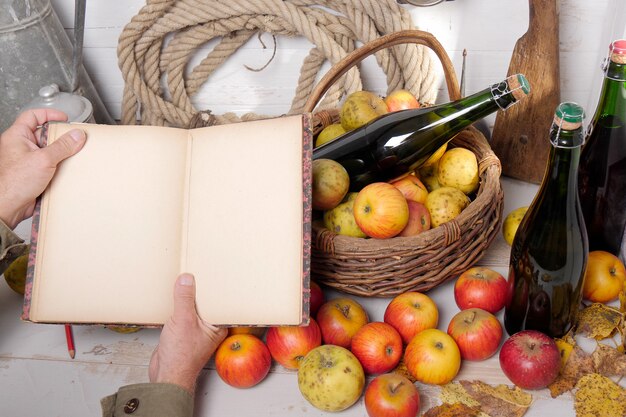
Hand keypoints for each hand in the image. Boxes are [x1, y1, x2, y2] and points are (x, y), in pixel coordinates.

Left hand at [0, 109, 86, 228]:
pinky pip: (50, 166)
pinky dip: (59, 167)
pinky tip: (66, 171)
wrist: (7, 206)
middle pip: (44, 134)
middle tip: (72, 140)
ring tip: (71, 156)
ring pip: (48, 151)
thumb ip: (62, 146)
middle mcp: (20, 147)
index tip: (64, 118)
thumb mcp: (44, 159)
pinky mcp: (33, 174)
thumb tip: (77, 135)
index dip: (49, 114)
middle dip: (59, 137)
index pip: (33, 116)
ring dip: (61, 154)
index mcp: (17, 137)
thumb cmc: (13, 183)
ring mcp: (27, 161)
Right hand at [149, 274, 226, 394]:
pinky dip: (178, 304)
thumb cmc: (181, 356)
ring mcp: (196, 328)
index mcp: (218, 324)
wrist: (166, 376)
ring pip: (194, 307)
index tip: (216, 269)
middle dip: (201, 288)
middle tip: (199, 268)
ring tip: (185, 277)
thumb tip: (186, 278)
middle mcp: (210, 326)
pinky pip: (183, 313)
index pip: (221, 300)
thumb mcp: (183, 321)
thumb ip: (184, 299)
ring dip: (188, 296)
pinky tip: (173, 295)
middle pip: (207, 301)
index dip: (218, 286)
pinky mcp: (183, 331)